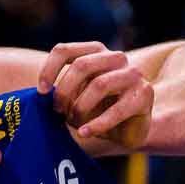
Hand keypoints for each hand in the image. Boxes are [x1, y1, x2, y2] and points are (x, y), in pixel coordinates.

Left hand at [36, 41, 154, 147]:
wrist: (131, 127)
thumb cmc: (100, 109)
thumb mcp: (78, 95)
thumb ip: (64, 89)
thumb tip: (43, 95)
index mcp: (96, 52)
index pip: (64, 50)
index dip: (48, 70)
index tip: (40, 92)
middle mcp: (116, 57)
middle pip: (81, 65)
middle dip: (64, 91)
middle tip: (57, 111)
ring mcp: (133, 74)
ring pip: (99, 84)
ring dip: (80, 107)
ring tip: (74, 122)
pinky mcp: (145, 95)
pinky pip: (117, 110)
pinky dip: (97, 124)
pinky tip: (85, 133)